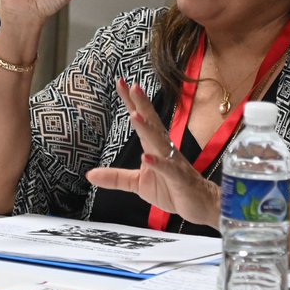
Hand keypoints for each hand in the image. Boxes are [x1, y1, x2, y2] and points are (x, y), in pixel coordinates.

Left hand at [85, 79, 220, 229]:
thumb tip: (89, 174)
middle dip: (142, 105)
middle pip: (152, 124)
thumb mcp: (138, 184)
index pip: (142, 120)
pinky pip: (168, 169)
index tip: (121, 82)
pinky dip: (158, 163)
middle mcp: (164, 150)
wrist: (200, 206)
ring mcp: (173, 163)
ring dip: (147, 129)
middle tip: (132, 86)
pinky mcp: (179, 180)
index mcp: (154, 147)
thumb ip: (115, 177)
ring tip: (135, 115)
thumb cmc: (171, 190)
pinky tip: (147, 156)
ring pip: (159, 142)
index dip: (132, 102)